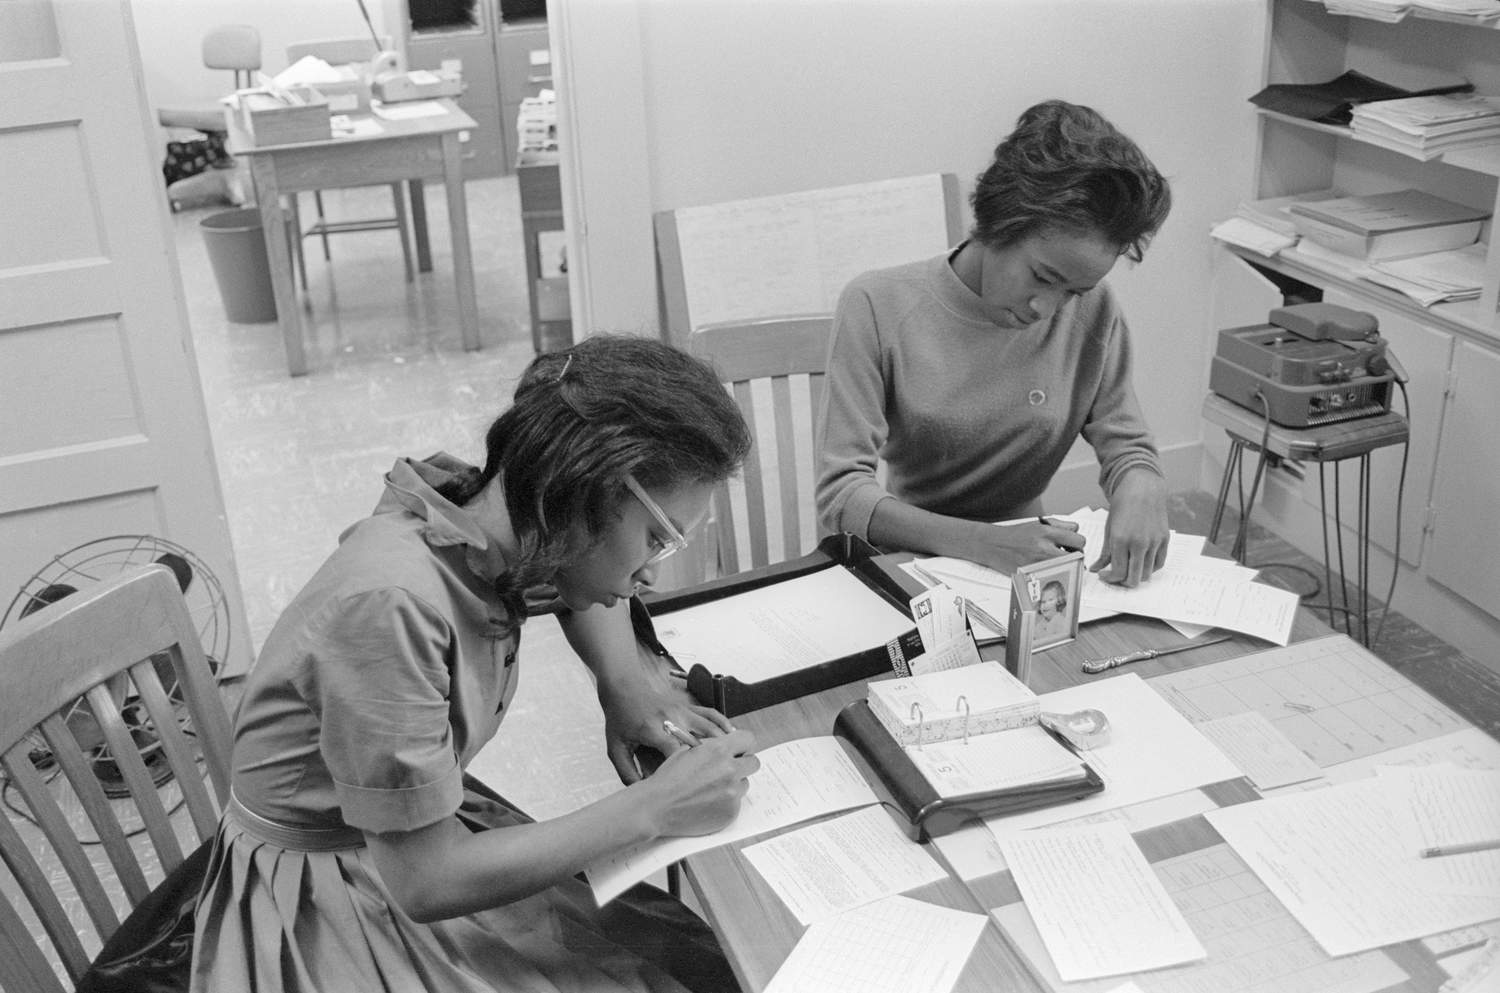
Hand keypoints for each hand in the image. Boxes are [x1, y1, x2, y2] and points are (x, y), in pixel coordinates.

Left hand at [599, 678, 733, 784]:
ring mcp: (683, 711)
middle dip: (716, 759)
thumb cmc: (619, 719)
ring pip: (711, 727)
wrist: (624, 688)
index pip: (677, 752)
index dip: (688, 770)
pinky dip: (724, 724)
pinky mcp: (688, 706)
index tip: (697, 785)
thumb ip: (626, 772)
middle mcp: (673, 719)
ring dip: (726, 743)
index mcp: (654, 730)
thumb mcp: (616, 748)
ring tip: (738, 759)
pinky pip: (711, 714)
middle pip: (702, 740)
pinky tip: (733, 735)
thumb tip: (641, 792)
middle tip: (728, 776)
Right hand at [635, 729, 759, 837]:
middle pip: (753, 762)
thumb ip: (711, 746)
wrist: (657, 806)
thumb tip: (727, 744)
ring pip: (745, 784)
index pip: (748, 739)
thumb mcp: (687, 750)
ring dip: (734, 785)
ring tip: (711, 789)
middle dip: (743, 764)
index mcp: (719, 750)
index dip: (743, 745)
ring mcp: (732, 793)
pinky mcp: (731, 812)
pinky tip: (707, 802)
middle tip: (729, 769)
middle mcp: (730, 770)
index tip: (740, 750)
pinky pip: (737, 803)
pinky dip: (726, 803)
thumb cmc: (668, 778)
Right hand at [962, 517, 1084, 574]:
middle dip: (1075, 555)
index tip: (1072, 545)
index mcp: (1046, 532)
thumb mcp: (1037, 523)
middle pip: (1078, 555)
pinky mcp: (1032, 575)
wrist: (992, 544)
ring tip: (1057, 562)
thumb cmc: (1015, 534)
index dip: (1077, 543)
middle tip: (1067, 555)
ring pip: (1068, 568)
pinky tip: (1047, 569)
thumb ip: (1060, 525)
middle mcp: (1043, 548)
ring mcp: (1038, 563)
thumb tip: (1075, 531)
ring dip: (1066, 565)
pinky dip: (1054, 574)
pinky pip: (1053, 576)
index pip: (1078, 539)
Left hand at [1091, 469, 1167, 586]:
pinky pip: (1158, 564)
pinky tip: (1140, 563)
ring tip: (1128, 568)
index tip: (1104, 575)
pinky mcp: (1164, 540)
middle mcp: (1139, 543)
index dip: (1109, 579)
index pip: (1117, 573)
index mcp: (1121, 540)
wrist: (1143, 490)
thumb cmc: (1122, 507)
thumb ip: (1104, 553)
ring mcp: (1154, 542)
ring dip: (1136, 576)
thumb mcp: (1109, 529)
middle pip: (1133, 579)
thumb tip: (1095, 569)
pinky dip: (1149, 568)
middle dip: (1122, 583)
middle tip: (1116, 577)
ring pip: (1146, 574)